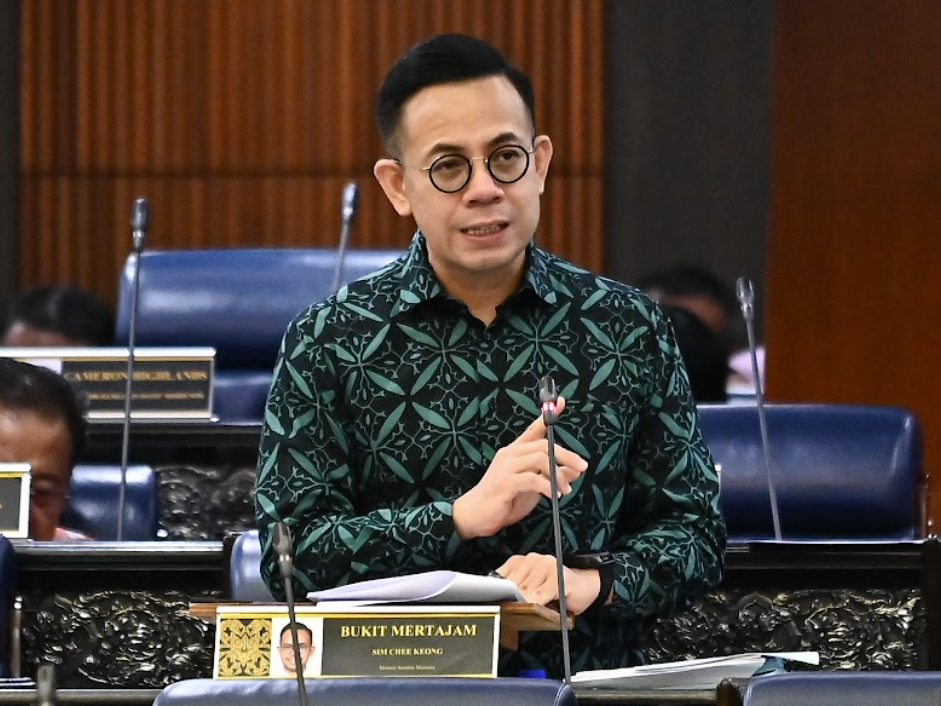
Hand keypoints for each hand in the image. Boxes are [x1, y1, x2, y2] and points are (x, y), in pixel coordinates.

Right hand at [452, 397, 587, 538]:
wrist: (475, 516)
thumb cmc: (504, 501)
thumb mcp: (533, 487)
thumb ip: (551, 477)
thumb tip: (575, 470)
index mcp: (515, 452)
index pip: (534, 430)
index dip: (547, 416)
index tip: (561, 402)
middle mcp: (510, 454)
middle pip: (544, 445)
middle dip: (567, 455)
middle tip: (582, 467)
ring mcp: (506, 467)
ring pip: (540, 459)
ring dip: (558, 474)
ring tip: (565, 490)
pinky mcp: (505, 482)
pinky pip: (533, 479)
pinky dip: (548, 486)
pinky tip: (554, 495)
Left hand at [495, 553, 600, 615]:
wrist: (586, 585)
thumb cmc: (557, 589)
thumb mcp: (533, 588)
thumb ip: (517, 592)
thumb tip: (497, 603)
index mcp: (521, 561)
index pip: (501, 575)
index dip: (495, 591)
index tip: (489, 602)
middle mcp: (533, 560)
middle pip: (512, 584)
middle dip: (509, 600)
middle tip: (504, 612)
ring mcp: (546, 566)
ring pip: (526, 590)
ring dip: (522, 603)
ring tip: (521, 612)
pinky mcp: (558, 577)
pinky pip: (542, 593)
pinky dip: (536, 603)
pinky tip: (535, 608)